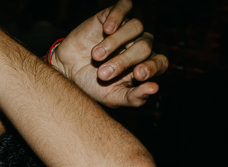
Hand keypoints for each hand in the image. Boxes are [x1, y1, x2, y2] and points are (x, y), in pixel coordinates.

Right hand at [52, 1, 167, 108]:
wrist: (67, 72)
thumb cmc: (92, 85)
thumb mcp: (112, 98)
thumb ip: (133, 98)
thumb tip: (155, 89)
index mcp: (144, 65)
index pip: (160, 62)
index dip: (153, 66)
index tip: (138, 74)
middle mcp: (139, 45)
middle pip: (145, 46)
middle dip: (124, 61)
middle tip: (103, 74)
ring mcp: (127, 29)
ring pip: (136, 26)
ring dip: (115, 43)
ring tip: (96, 55)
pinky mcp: (113, 15)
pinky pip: (125, 6)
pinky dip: (118, 16)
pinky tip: (107, 29)